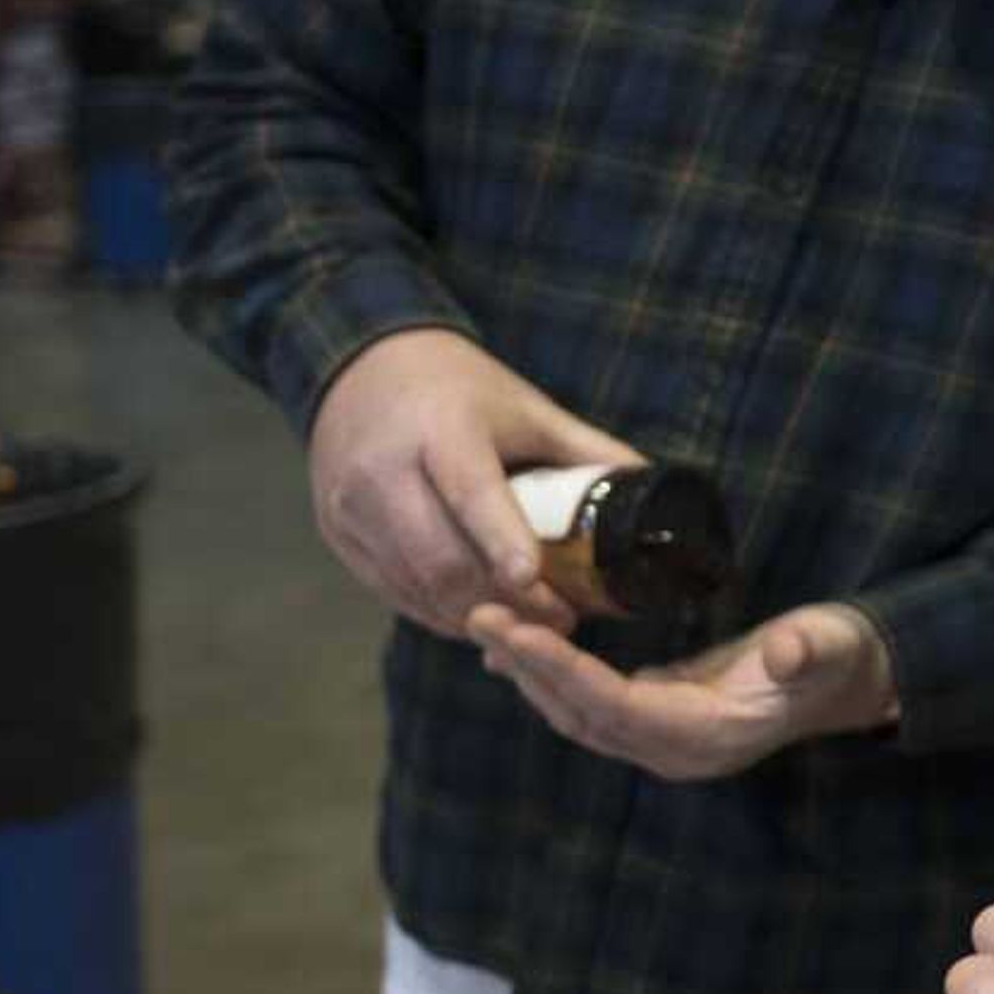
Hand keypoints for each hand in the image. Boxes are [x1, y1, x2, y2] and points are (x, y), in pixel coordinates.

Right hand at [309, 328, 639, 635]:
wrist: (361, 370)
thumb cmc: (460, 391)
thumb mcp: (527, 407)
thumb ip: (588, 451)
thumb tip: (656, 489)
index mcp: (439, 428)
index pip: (469, 492)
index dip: (501, 541)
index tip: (533, 580)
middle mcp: (383, 469)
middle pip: (441, 558)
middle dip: (505, 601)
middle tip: (562, 620)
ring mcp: (350, 506)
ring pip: (415, 586)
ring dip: (475, 615)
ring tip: (530, 624)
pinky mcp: (337, 533)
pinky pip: (393, 592)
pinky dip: (440, 612)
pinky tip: (480, 614)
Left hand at [468, 599, 897, 782]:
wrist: (850, 680)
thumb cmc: (839, 657)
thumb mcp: (832, 646)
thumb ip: (810, 651)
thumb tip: (787, 655)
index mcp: (709, 737)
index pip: (617, 708)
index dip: (563, 671)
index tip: (518, 630)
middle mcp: (677, 751)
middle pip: (582, 715)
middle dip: (528, 667)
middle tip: (480, 614)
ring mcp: (665, 743)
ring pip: (577, 715)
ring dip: (529, 673)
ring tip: (485, 626)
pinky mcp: (659, 721)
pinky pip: (590, 705)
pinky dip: (552, 675)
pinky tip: (523, 644)